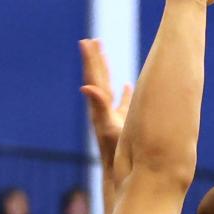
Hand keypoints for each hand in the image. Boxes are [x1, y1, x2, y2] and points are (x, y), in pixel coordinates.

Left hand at [79, 38, 131, 171]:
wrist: (119, 173)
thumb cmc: (115, 152)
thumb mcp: (108, 126)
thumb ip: (98, 105)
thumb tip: (85, 86)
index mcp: (99, 107)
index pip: (94, 78)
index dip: (90, 59)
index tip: (86, 41)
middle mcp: (102, 110)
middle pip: (98, 79)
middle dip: (96, 59)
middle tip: (92, 41)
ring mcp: (112, 116)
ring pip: (108, 89)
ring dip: (107, 72)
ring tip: (105, 55)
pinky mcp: (122, 124)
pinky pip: (123, 103)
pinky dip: (125, 92)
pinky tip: (128, 85)